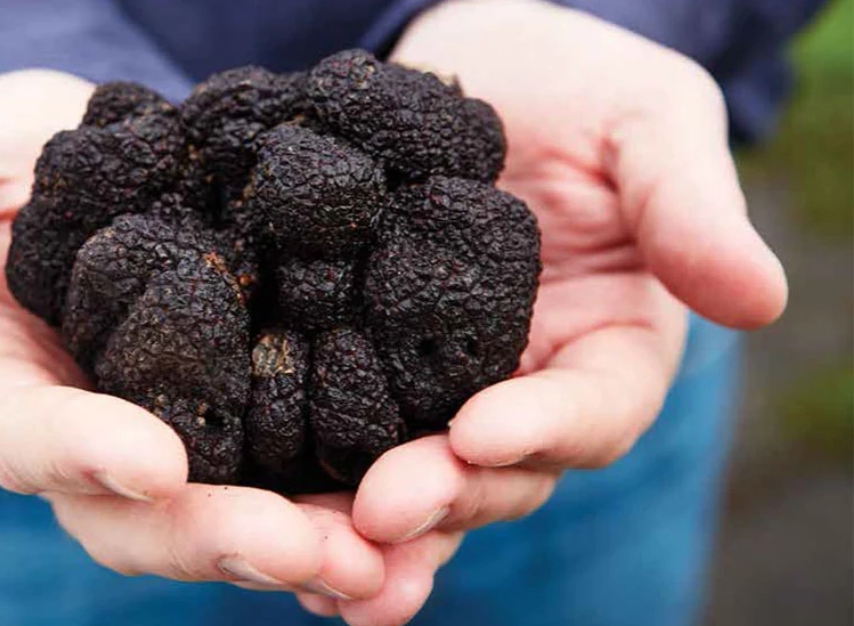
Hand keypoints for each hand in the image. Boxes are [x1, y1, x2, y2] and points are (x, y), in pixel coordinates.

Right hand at [0, 71, 383, 599]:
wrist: (121, 172)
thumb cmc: (21, 163)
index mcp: (0, 389)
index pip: (26, 436)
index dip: (80, 456)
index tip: (151, 462)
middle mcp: (88, 445)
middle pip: (140, 518)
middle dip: (218, 538)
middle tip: (310, 551)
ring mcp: (175, 448)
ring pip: (227, 524)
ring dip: (303, 554)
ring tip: (382, 567)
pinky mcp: (250, 433)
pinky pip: (295, 489)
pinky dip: (349, 520)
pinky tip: (414, 542)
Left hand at [303, 1, 788, 622]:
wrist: (470, 71)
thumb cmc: (575, 88)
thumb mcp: (646, 118)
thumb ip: (688, 201)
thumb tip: (760, 298)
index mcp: (607, 345)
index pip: (594, 408)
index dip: (545, 426)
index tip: (482, 429)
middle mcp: (525, 390)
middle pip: (499, 472)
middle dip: (445, 496)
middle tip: (380, 510)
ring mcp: (441, 392)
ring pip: (421, 484)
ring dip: (375, 535)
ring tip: (323, 570)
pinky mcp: (362, 373)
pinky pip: (344, 443)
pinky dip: (320, 497)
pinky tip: (278, 531)